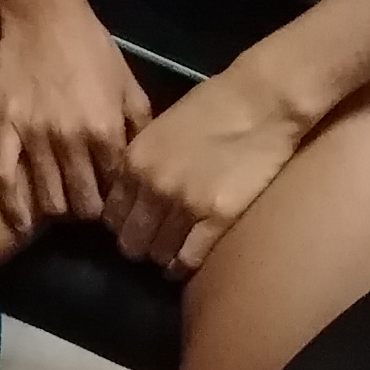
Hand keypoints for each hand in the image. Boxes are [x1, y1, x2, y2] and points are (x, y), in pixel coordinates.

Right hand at [0, 0, 149, 238]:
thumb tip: (143, 165)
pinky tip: (23, 224)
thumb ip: (139, 125)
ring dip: (59, 209)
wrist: (44, 13)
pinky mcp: (6, 128)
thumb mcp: (128, 83)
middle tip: (90, 204)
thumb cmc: (91, 46)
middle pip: (83, 203)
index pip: (115, 188)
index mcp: (105, 130)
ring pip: (48, 199)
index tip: (117, 202)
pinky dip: (14, 208)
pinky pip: (5, 178)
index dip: (118, 201)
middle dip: (89, 210)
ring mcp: (35, 136)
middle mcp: (71, 140)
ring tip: (63, 203)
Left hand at [105, 64, 306, 273]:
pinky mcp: (217, 218)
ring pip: (159, 254)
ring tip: (173, 255)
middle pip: (131, 240)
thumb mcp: (160, 129)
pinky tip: (190, 262)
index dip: (122, 225)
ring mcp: (184, 204)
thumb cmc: (211, 107)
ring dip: (164, 258)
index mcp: (134, 160)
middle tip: (154, 246)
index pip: (111, 214)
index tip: (134, 228)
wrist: (257, 104)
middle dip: (140, 246)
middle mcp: (152, 185)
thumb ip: (143, 162)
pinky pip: (190, 259)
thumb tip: (132, 194)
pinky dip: (186, 265)